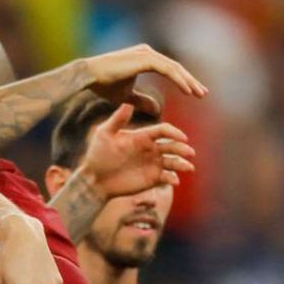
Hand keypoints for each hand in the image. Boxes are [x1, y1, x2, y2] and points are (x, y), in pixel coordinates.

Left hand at [80, 103, 195, 199]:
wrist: (94, 179)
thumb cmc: (97, 155)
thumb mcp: (104, 135)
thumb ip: (117, 120)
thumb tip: (128, 103)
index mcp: (143, 136)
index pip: (164, 130)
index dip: (174, 132)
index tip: (182, 137)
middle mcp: (151, 149)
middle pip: (173, 146)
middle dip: (182, 148)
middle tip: (189, 152)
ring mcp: (153, 164)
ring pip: (174, 162)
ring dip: (182, 164)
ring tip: (188, 167)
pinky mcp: (153, 179)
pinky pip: (167, 178)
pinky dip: (173, 179)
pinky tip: (174, 181)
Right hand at [81, 44, 207, 113]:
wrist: (88, 76)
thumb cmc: (103, 84)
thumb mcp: (126, 96)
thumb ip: (141, 101)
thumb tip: (157, 109)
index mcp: (144, 58)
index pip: (169, 70)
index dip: (182, 82)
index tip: (193, 93)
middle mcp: (148, 53)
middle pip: (175, 68)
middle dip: (190, 81)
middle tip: (203, 93)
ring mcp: (147, 54)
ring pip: (174, 68)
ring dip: (188, 81)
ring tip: (199, 94)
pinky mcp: (145, 59)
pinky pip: (168, 70)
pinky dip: (179, 80)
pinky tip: (187, 91)